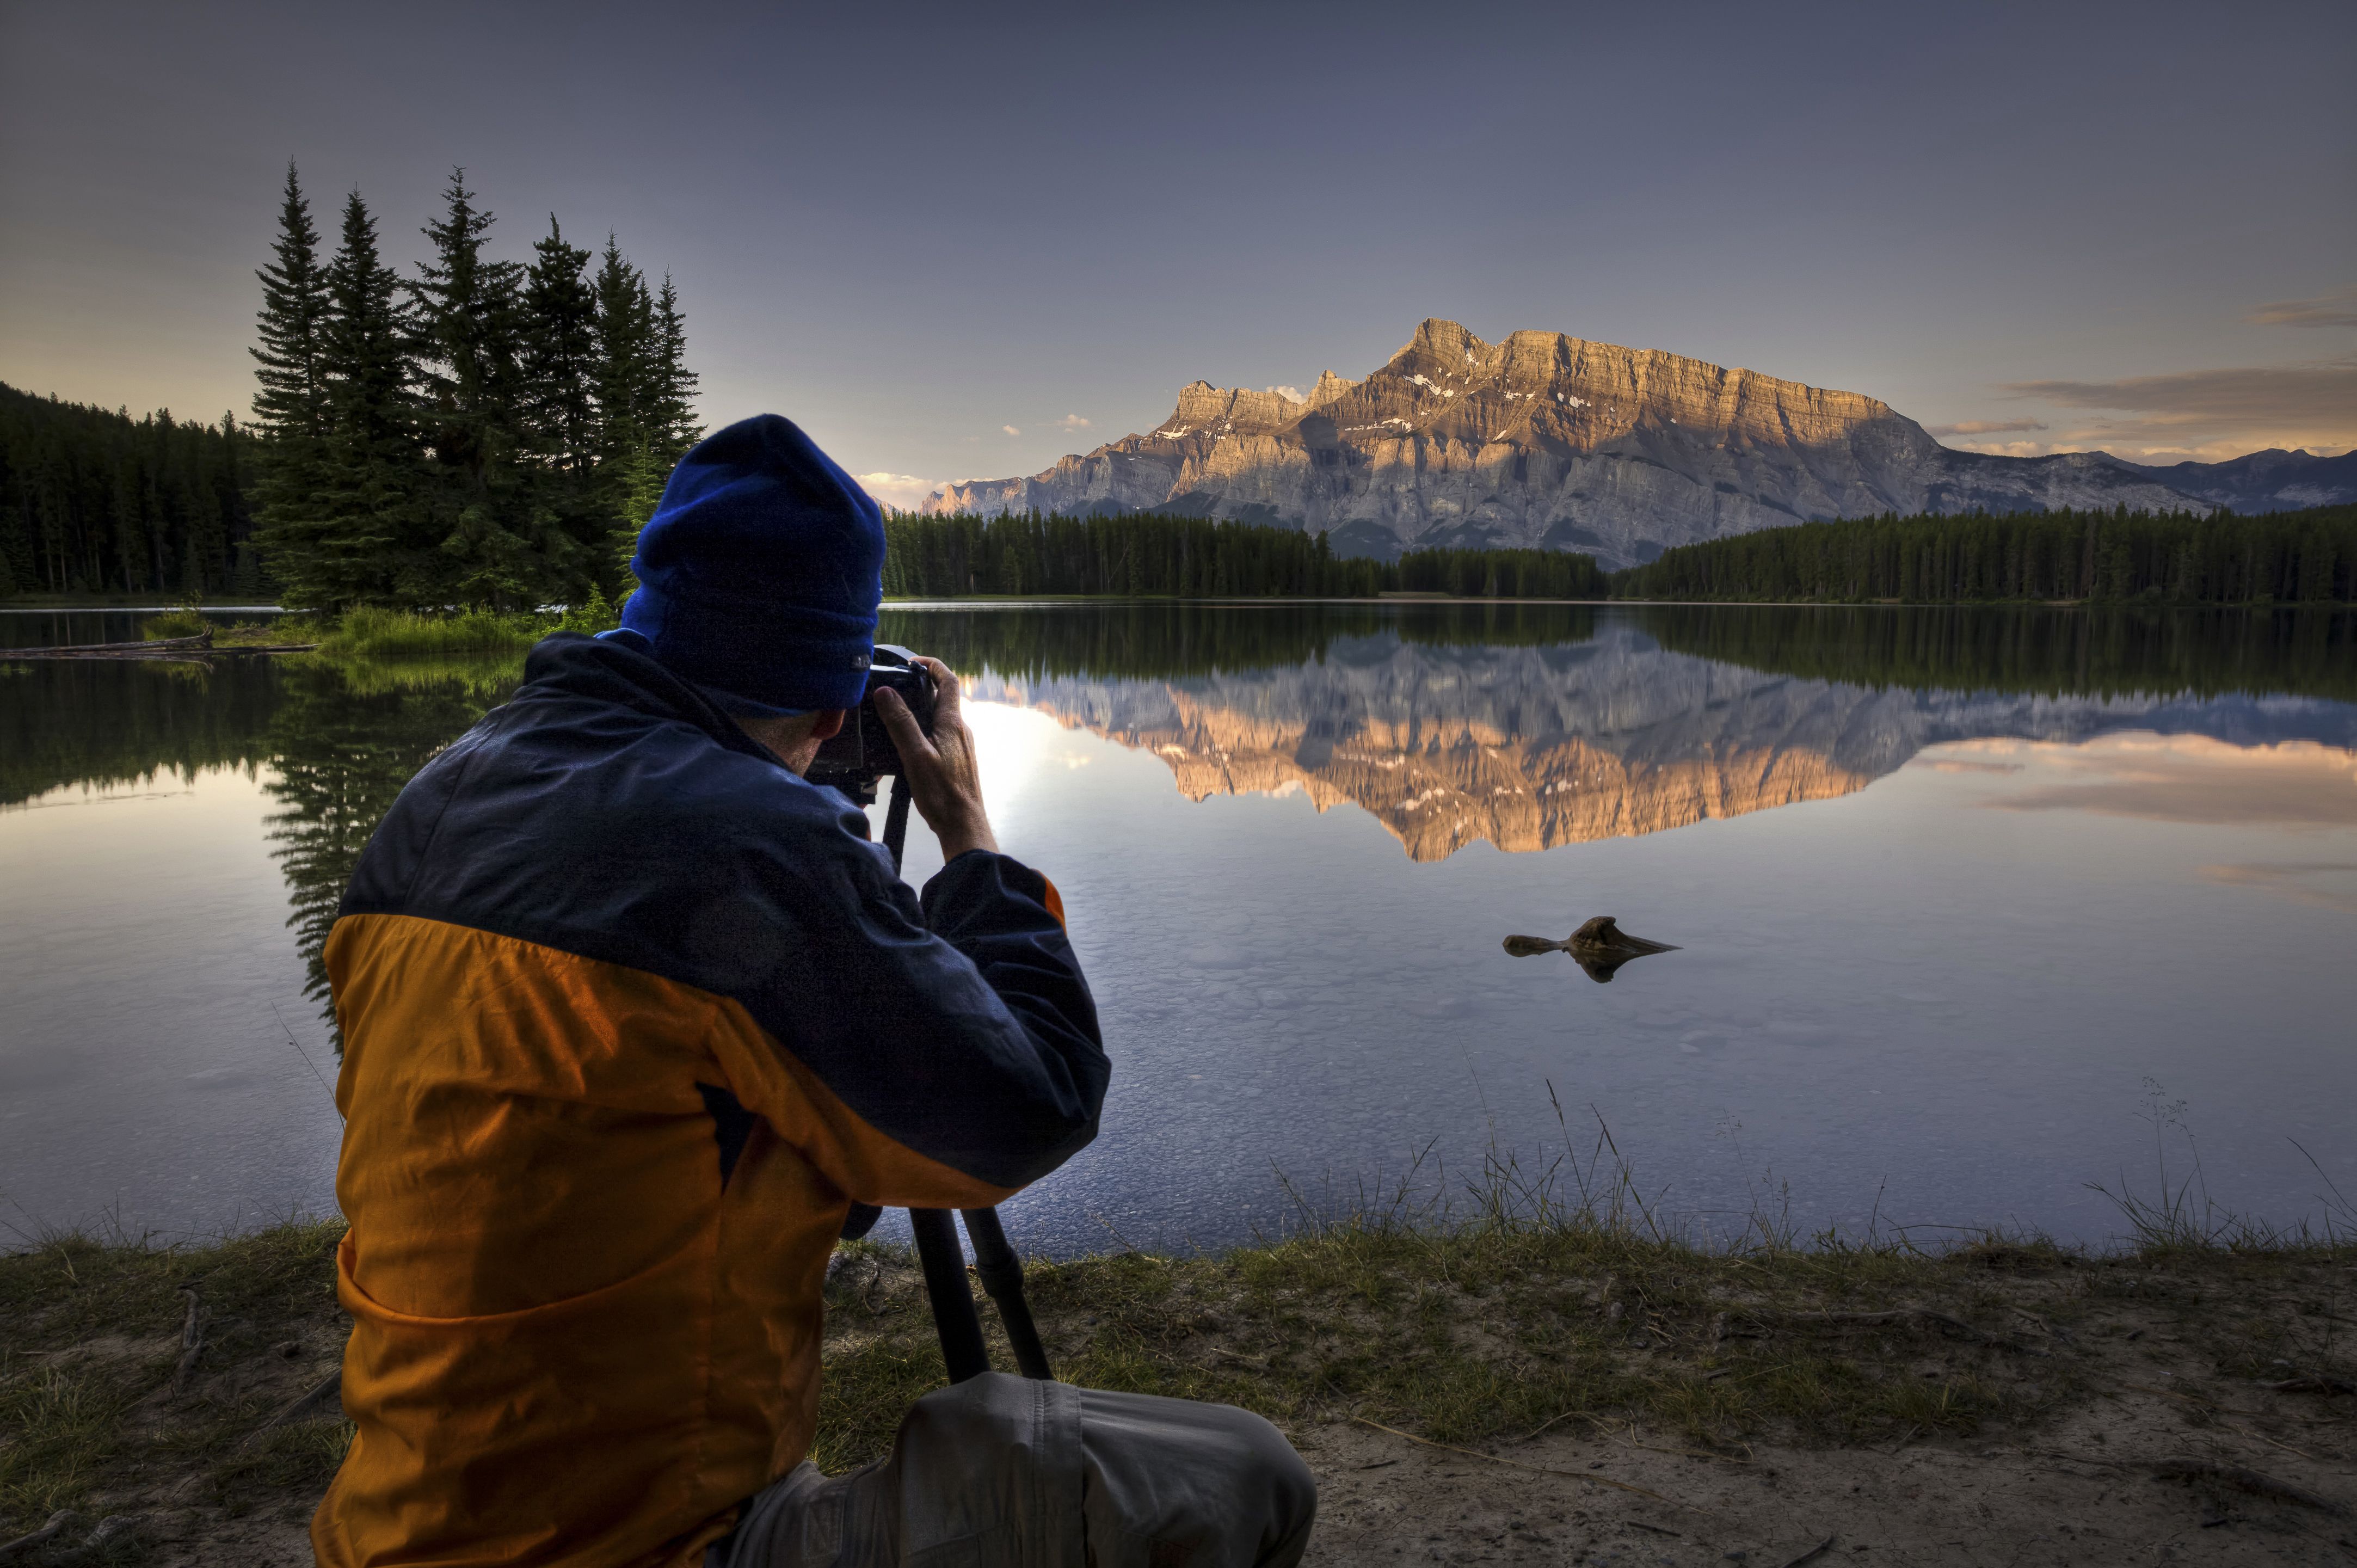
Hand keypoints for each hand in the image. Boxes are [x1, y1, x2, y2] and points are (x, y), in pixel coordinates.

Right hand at [873, 656, 998, 860]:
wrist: (964, 825)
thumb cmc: (943, 794)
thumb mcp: (915, 755)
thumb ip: (901, 722)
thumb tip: (886, 692)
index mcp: (952, 723)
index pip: (948, 680)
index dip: (932, 665)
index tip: (912, 663)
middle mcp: (960, 730)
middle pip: (943, 698)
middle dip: (921, 688)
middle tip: (896, 689)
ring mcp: (961, 746)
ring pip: (941, 718)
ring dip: (921, 711)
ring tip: (896, 716)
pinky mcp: (957, 760)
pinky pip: (940, 735)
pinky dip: (925, 730)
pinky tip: (908, 746)